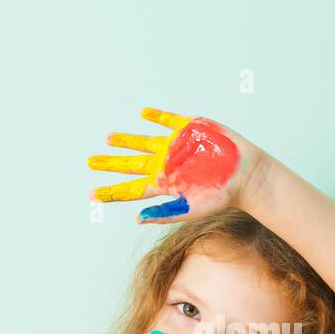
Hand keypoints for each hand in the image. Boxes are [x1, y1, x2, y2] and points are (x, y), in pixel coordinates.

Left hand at [87, 107, 263, 224]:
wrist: (244, 174)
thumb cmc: (221, 196)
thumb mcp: (191, 209)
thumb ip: (165, 213)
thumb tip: (136, 219)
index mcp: (163, 185)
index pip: (132, 189)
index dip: (112, 191)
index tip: (92, 195)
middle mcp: (165, 165)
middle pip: (132, 165)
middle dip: (111, 164)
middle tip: (90, 162)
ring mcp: (175, 146)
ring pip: (144, 142)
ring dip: (126, 140)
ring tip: (108, 138)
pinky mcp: (188, 130)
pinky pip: (168, 121)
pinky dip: (155, 117)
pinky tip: (143, 114)